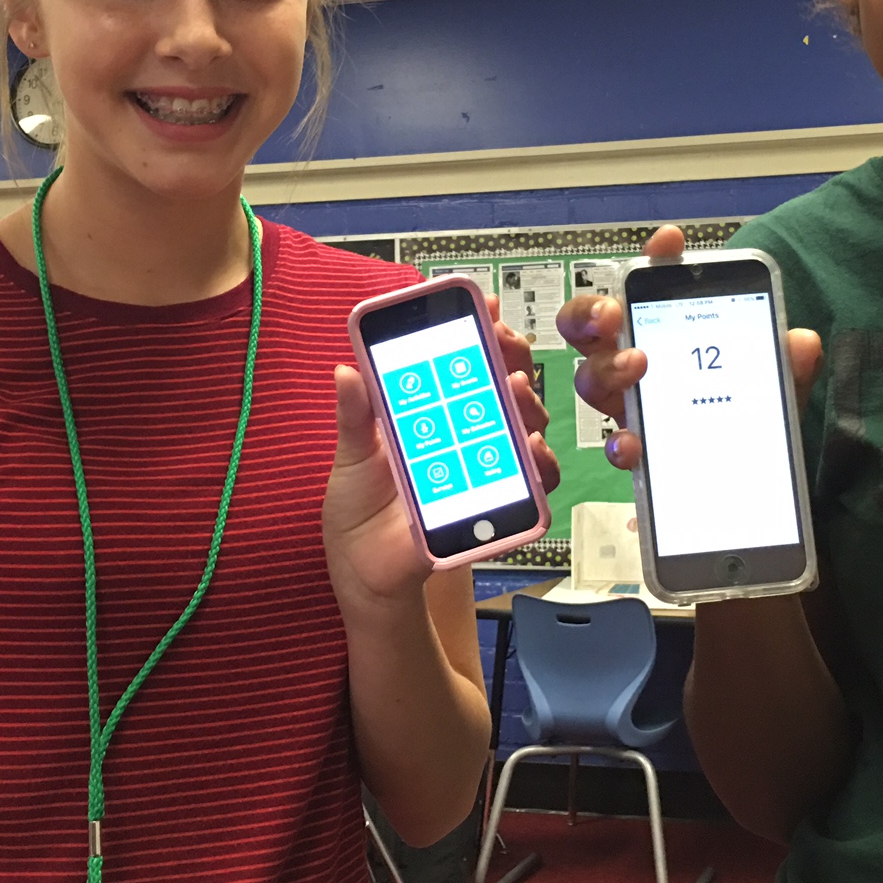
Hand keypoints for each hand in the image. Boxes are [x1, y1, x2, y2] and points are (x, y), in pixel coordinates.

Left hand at [321, 300, 559, 613]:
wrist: (365, 575)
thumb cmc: (358, 513)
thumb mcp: (351, 459)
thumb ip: (354, 416)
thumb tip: (345, 369)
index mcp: (428, 412)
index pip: (463, 362)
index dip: (480, 331)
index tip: (487, 307)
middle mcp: (464, 434)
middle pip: (503, 384)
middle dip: (511, 355)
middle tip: (503, 342)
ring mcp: (484, 467)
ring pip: (524, 425)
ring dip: (527, 402)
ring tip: (515, 388)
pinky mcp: (495, 506)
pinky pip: (530, 484)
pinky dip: (538, 464)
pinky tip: (529, 448)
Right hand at [557, 225, 822, 471]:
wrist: (750, 478)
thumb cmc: (747, 413)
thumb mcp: (775, 384)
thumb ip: (787, 364)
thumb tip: (803, 341)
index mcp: (666, 332)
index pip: (652, 285)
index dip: (655, 259)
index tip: (669, 240)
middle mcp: (636, 361)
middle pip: (588, 325)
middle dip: (592, 311)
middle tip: (614, 314)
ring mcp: (631, 405)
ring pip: (591, 379)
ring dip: (608, 368)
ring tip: (637, 365)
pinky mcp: (638, 453)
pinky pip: (616, 445)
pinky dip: (621, 444)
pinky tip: (635, 444)